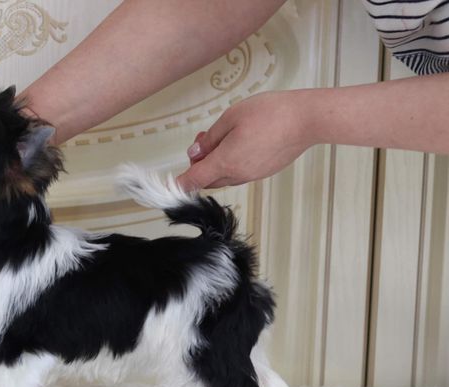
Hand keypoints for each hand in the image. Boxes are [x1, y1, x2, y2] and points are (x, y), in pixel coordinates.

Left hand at [177, 91, 314, 190]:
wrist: (307, 119)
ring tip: (222, 137)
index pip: (194, 180)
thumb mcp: (231, 118)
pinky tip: (238, 143)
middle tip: (203, 140)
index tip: (169, 184)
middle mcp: (238, 175)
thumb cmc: (269, 113)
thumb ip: (209, 138)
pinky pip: (239, 173)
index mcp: (226, 162)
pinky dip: (231, 164)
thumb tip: (195, 153)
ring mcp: (253, 175)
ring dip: (215, 164)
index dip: (179, 183)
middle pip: (207, 180)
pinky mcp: (264, 172)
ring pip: (224, 177)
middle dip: (199, 165)